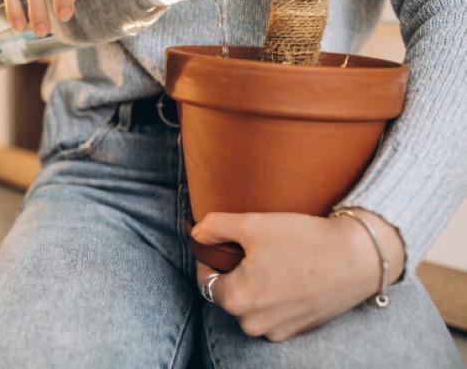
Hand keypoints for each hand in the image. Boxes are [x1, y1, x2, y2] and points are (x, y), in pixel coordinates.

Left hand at [193, 210, 404, 341]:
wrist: (358, 257)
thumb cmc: (303, 240)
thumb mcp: (252, 224)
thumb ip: (215, 227)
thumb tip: (196, 233)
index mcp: (236, 300)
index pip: (205, 278)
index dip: (209, 257)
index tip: (221, 242)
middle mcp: (253, 324)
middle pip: (228, 294)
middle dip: (234, 272)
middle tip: (252, 248)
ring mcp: (277, 331)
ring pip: (251, 305)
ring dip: (254, 285)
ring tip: (273, 260)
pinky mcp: (298, 330)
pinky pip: (273, 313)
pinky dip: (275, 296)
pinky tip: (290, 274)